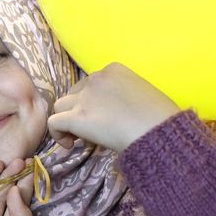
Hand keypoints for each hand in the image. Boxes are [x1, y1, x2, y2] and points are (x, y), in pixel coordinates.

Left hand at [47, 62, 180, 152]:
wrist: (158, 130)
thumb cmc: (161, 118)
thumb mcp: (143, 95)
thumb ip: (124, 97)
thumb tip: (116, 114)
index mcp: (114, 70)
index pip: (91, 84)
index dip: (93, 102)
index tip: (104, 118)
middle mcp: (96, 78)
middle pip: (74, 93)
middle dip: (79, 110)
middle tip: (92, 131)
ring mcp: (84, 97)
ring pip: (60, 105)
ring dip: (67, 121)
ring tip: (79, 138)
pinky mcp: (77, 117)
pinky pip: (54, 123)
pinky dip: (58, 134)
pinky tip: (70, 145)